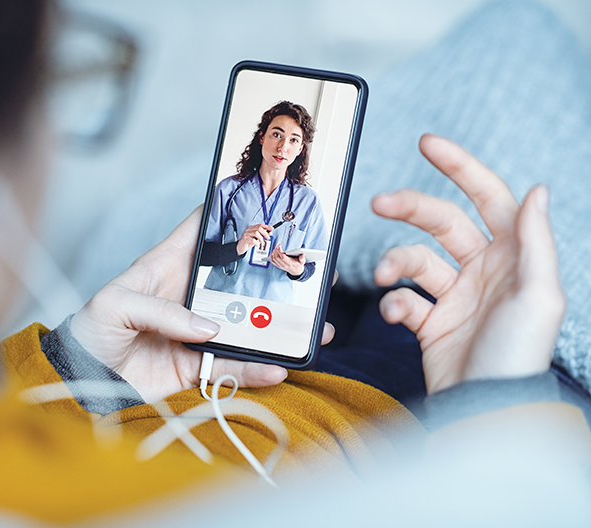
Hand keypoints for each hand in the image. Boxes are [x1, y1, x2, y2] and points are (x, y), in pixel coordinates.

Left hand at [69, 207, 296, 402]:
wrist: (79, 380)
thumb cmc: (90, 331)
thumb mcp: (115, 305)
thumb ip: (161, 310)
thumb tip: (209, 327)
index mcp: (167, 266)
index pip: (202, 230)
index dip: (230, 214)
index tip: (265, 206)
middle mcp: (188, 296)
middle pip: (238, 280)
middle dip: (273, 276)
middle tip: (307, 273)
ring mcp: (196, 331)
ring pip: (246, 325)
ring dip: (277, 328)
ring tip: (310, 327)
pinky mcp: (196, 365)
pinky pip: (232, 367)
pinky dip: (255, 370)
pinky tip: (277, 368)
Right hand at [236, 223, 272, 254]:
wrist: (240, 247)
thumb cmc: (248, 242)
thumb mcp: (257, 238)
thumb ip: (263, 235)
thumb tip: (270, 233)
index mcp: (252, 228)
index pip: (260, 225)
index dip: (267, 226)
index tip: (272, 228)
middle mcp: (249, 230)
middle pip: (259, 228)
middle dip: (265, 233)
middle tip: (268, 238)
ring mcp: (246, 234)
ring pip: (256, 233)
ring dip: (261, 238)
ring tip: (261, 242)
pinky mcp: (245, 239)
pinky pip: (252, 240)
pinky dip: (256, 243)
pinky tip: (256, 244)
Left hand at [269, 245, 304, 275]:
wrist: (296, 271)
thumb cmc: (298, 265)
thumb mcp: (302, 262)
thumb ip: (302, 258)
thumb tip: (302, 255)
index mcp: (290, 263)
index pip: (283, 257)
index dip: (280, 251)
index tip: (279, 246)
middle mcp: (284, 265)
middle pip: (277, 257)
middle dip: (276, 250)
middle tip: (278, 246)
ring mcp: (281, 266)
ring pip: (274, 259)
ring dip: (274, 252)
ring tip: (276, 248)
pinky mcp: (278, 266)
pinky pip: (272, 261)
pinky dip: (271, 256)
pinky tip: (273, 252)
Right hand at [372, 134, 564, 393]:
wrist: (485, 407)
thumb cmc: (518, 354)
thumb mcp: (538, 294)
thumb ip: (534, 240)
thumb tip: (538, 189)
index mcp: (511, 255)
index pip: (487, 197)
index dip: (460, 167)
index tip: (427, 143)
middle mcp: (483, 270)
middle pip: (441, 221)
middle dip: (409, 207)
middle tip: (379, 202)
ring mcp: (455, 296)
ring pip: (415, 259)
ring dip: (395, 262)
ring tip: (386, 275)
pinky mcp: (430, 322)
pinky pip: (403, 300)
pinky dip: (394, 304)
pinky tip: (399, 317)